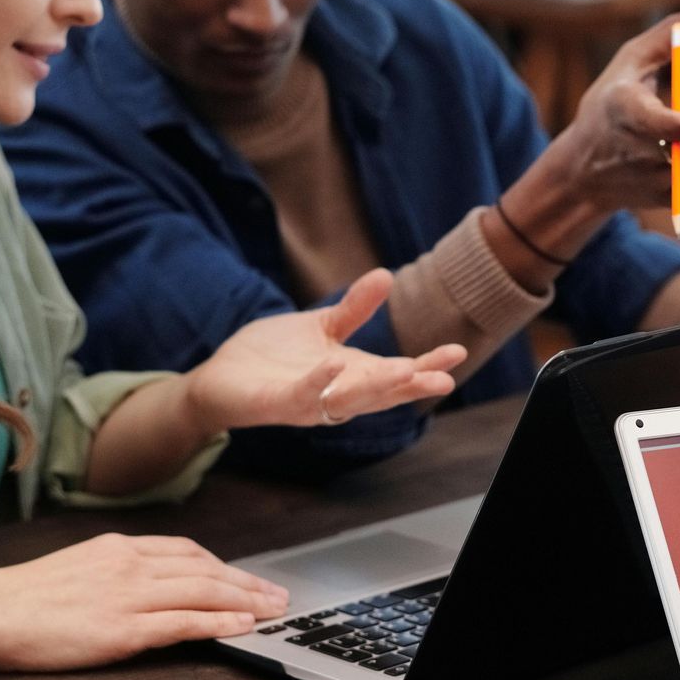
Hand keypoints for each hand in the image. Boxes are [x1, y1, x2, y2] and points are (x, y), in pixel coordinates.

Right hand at [0, 534, 291, 669]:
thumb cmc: (20, 598)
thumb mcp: (76, 568)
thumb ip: (114, 573)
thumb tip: (146, 587)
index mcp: (118, 547)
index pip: (186, 551)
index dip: (223, 566)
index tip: (246, 578)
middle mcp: (130, 564)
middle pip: (205, 569)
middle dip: (247, 583)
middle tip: (278, 595)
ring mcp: (129, 595)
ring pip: (203, 592)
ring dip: (245, 601)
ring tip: (273, 612)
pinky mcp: (122, 629)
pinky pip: (184, 622)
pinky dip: (218, 623)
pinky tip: (242, 627)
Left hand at [184, 269, 464, 432]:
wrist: (221, 377)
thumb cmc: (272, 356)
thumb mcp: (321, 327)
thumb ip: (353, 309)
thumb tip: (386, 275)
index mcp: (353, 376)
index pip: (397, 374)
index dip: (426, 366)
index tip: (458, 351)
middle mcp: (338, 394)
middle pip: (383, 393)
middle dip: (413, 385)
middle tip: (446, 377)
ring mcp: (310, 402)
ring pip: (351, 400)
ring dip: (378, 388)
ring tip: (405, 370)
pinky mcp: (278, 403)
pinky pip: (304, 395)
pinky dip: (321, 382)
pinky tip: (335, 363)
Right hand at [527, 0, 679, 219]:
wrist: (581, 168)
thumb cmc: (611, 101)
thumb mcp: (631, 59)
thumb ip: (672, 33)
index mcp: (622, 109)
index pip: (647, 121)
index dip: (671, 125)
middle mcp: (636, 149)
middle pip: (675, 157)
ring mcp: (651, 177)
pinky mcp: (665, 195)